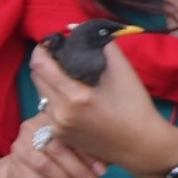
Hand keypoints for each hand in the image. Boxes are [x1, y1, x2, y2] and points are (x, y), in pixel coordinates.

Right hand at [0, 113, 105, 177]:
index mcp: (50, 116)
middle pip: (58, 149)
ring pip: (46, 166)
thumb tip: (111, 160)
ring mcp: (20, 147)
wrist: (23, 176)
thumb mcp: (73, 150)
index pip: (71, 132)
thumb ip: (89, 150)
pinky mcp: (13, 167)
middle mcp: (32, 127)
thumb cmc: (57, 159)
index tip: (104, 170)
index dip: (88, 152)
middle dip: (81, 170)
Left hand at [30, 37, 177, 177]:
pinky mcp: (60, 137)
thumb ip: (105, 46)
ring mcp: (57, 127)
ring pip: (42, 94)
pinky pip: (50, 109)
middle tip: (62, 55)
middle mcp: (59, 113)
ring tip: (70, 75)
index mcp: (74, 96)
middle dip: (45, 63)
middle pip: (37, 79)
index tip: (52, 41)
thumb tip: (86, 31)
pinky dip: (57, 97)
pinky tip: (75, 96)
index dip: (42, 48)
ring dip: (50, 81)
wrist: (141, 146)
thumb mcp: (124, 72)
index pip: (40, 66)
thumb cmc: (135, 107)